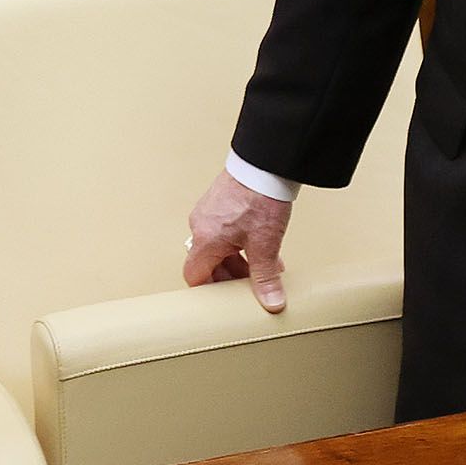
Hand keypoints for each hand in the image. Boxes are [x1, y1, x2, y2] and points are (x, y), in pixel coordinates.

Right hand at [181, 169, 291, 311]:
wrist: (266, 163)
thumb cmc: (260, 196)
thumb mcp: (265, 243)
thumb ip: (265, 276)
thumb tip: (270, 302)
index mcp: (205, 239)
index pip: (195, 276)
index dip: (210, 291)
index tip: (227, 298)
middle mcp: (201, 225)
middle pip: (207, 262)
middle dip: (231, 275)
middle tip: (252, 282)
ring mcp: (208, 211)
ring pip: (217, 247)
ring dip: (238, 259)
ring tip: (263, 263)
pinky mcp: (218, 201)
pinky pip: (221, 230)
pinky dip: (238, 242)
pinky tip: (259, 242)